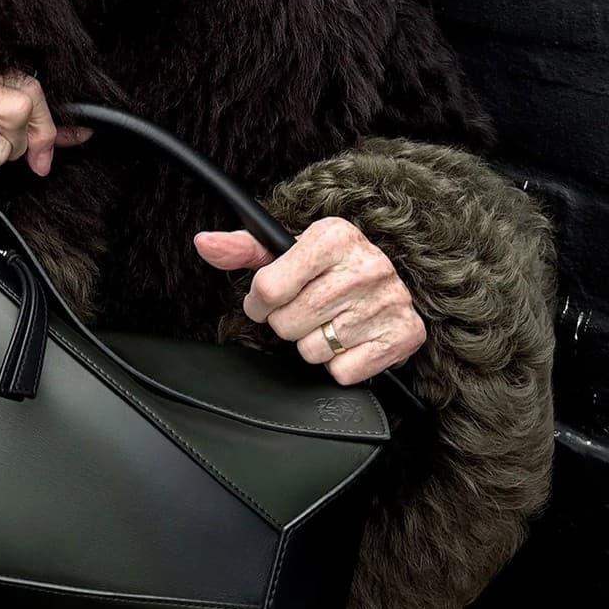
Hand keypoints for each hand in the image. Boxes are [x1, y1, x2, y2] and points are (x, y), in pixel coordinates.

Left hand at [193, 216, 425, 385]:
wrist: (389, 285)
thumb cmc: (330, 268)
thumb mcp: (289, 252)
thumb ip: (243, 248)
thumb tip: (204, 243)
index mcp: (335, 236)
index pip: (267, 289)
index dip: (259, 301)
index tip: (268, 300)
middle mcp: (367, 266)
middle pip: (287, 323)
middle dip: (286, 324)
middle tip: (304, 311)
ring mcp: (389, 302)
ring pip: (313, 351)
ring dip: (313, 344)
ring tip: (328, 323)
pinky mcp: (404, 336)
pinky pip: (343, 372)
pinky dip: (340, 364)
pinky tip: (350, 340)